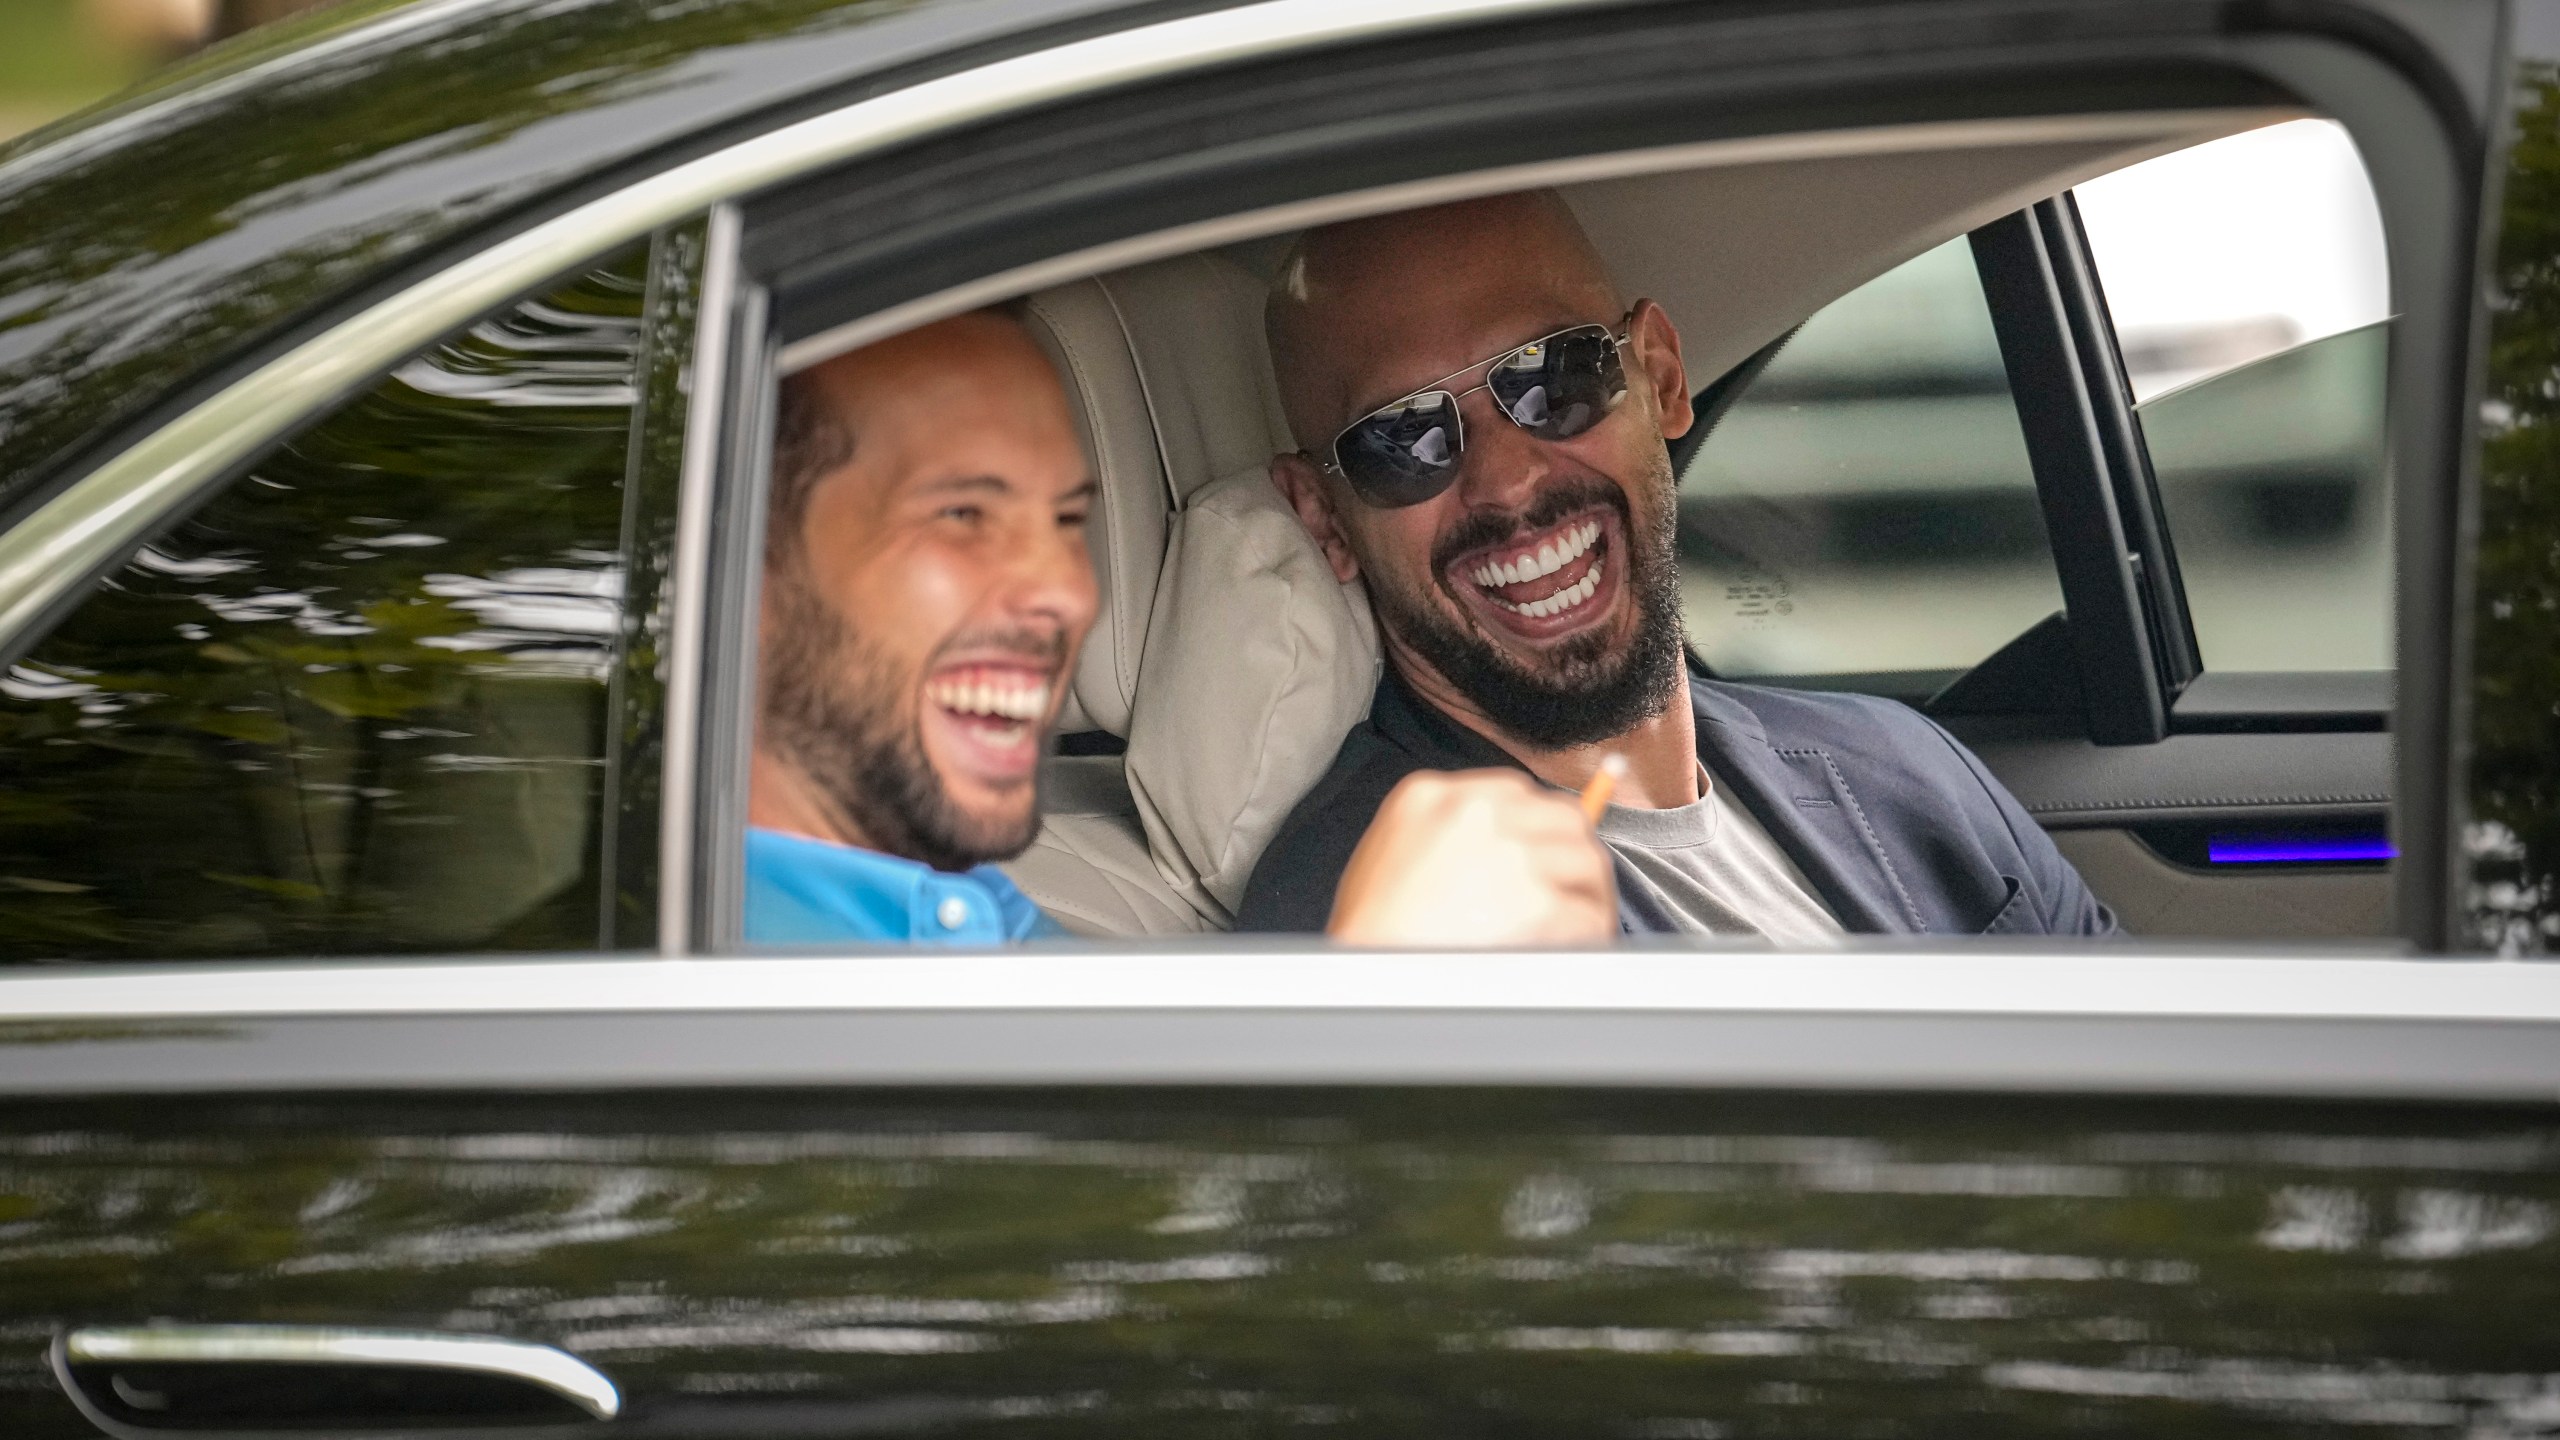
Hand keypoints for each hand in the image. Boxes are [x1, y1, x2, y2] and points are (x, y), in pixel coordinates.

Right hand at [1326, 769, 1616, 946]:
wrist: (1361, 977)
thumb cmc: (1369, 930)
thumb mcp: (1390, 851)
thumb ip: (1445, 833)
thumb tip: (1510, 844)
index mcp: (1433, 794)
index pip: (1518, 793)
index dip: (1537, 829)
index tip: (1544, 853)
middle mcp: (1475, 812)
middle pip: (1562, 817)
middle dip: (1570, 854)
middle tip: (1574, 890)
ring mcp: (1509, 853)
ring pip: (1584, 861)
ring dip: (1586, 894)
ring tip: (1577, 924)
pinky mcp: (1535, 900)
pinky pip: (1586, 912)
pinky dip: (1588, 932)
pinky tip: (1572, 948)